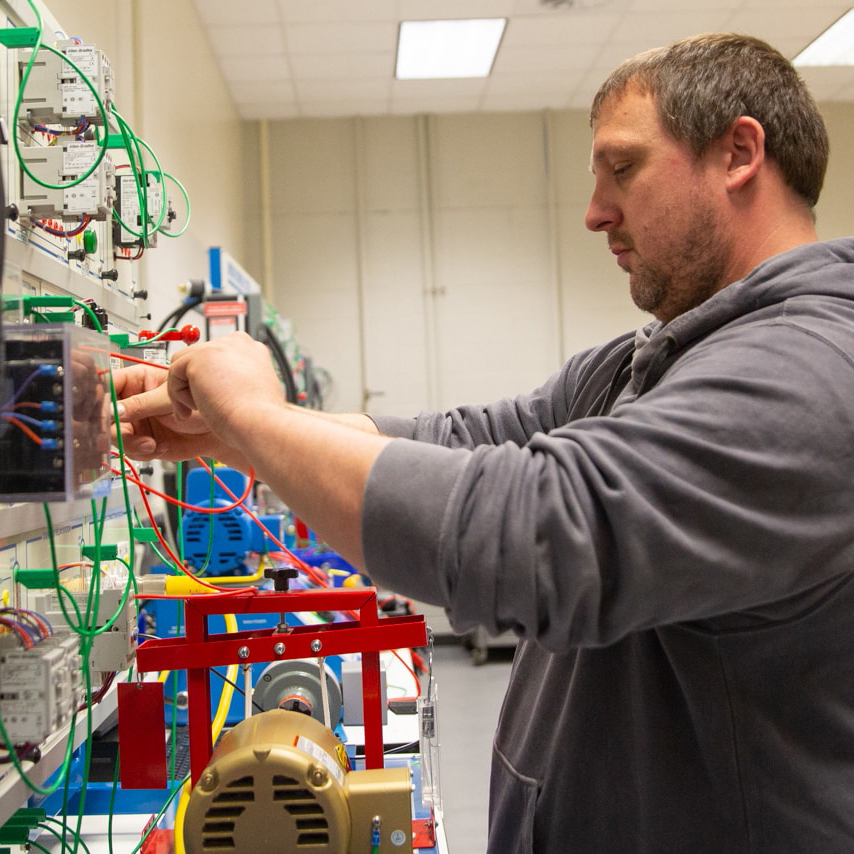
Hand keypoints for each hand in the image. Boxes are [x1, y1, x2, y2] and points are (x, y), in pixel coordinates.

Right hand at [112, 362, 224, 460]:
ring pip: (115, 435)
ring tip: (150, 443)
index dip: (100, 397)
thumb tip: (115, 410)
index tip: (103, 410)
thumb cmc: (199, 403)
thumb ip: (142, 404)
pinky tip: (160, 446)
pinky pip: (129, 450)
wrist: (214, 431)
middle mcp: (133, 402)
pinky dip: (142, 452)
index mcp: (137, 380)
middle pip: (106, 414)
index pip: (108, 384)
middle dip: (113, 427)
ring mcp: (137, 423)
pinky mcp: (142, 441)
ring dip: (130, 443)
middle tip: (123, 432)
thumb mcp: (169, 398)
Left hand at [166, 332, 284, 443]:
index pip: (220, 356)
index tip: (212, 400)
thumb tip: (217, 388)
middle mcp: (237, 343)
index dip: (211, 379)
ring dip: (185, 390)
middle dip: (195, 384)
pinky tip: (195, 409)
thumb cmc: (259, 417)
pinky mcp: (200, 356)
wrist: (260, 422)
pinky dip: (178, 395)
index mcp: (253, 350)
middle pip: (200, 358)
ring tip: (197, 411)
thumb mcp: (252, 394)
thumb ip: (236, 382)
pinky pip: (174, 372)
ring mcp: (219, 346)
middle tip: (199, 409)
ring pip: (184, 364)